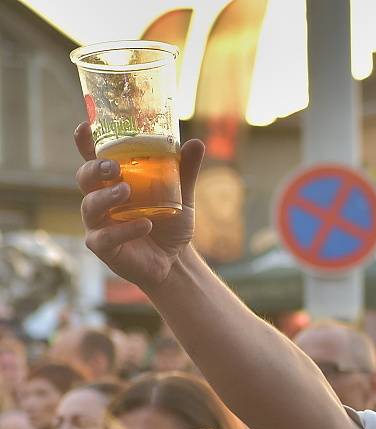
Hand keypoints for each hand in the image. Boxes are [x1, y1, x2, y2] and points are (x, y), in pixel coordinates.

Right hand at [74, 124, 204, 293]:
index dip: (84, 143)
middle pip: (85, 178)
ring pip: (90, 206)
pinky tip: (145, 224)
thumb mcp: (181, 195)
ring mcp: (98, 223)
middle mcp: (100, 199)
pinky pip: (106, 237)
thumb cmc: (169, 221)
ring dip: (107, 197)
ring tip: (127, 191)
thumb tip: (196, 143)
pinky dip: (126, 229)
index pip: (93, 158)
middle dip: (94, 169)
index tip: (84, 127)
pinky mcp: (102, 246)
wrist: (175, 259)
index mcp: (113, 181)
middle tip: (113, 167)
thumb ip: (185, 170)